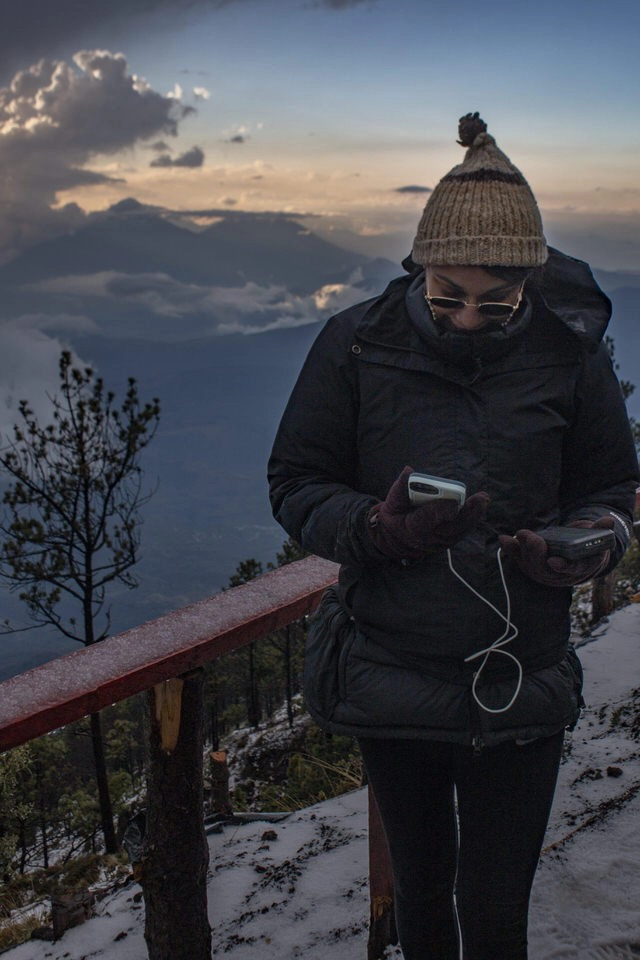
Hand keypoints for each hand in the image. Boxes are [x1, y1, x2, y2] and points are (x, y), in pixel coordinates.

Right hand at [367, 466, 488, 559]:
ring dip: (473, 516)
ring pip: (460, 530)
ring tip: (483, 500)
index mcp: (412, 528)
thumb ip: (401, 488)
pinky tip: (479, 506)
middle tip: (479, 499)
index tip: (452, 501)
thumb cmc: (395, 516)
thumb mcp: (392, 503)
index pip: (428, 519)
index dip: (440, 511)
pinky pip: (462, 531)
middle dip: (466, 513)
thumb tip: (408, 470)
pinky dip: (471, 519)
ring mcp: (441, 542)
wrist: (396, 539)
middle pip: (451, 527)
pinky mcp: (449, 540)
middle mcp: (429, 538)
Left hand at [498, 517, 613, 585]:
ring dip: (522, 551)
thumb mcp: (596, 538)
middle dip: (536, 553)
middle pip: (545, 567)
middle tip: (531, 538)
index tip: (554, 561)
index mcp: (578, 568)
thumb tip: (608, 521)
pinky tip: (503, 540)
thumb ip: (600, 531)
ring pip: (530, 565)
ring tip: (517, 536)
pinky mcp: (530, 565)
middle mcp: (558, 574)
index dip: (562, 566)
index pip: (571, 570)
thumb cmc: (586, 546)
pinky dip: (510, 550)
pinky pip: (518, 560)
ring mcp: (543, 571)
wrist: (575, 556)